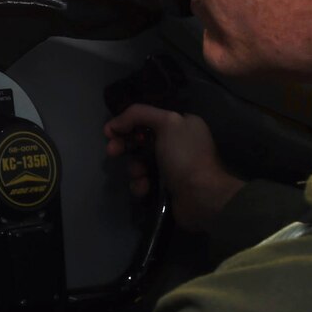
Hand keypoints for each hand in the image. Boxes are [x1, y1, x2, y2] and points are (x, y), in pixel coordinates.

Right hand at [103, 104, 242, 234]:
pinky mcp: (165, 188)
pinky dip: (141, 185)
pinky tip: (145, 188)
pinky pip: (143, 182)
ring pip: (139, 163)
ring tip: (140, 175)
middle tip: (111, 151)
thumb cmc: (185, 156)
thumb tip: (115, 123)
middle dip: (123, 145)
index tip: (110, 131)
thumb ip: (139, 114)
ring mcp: (171, 167)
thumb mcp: (167, 123)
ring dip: (134, 169)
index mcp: (182, 125)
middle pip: (140, 140)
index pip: (147, 118)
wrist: (202, 197)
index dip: (127, 123)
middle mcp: (177, 144)